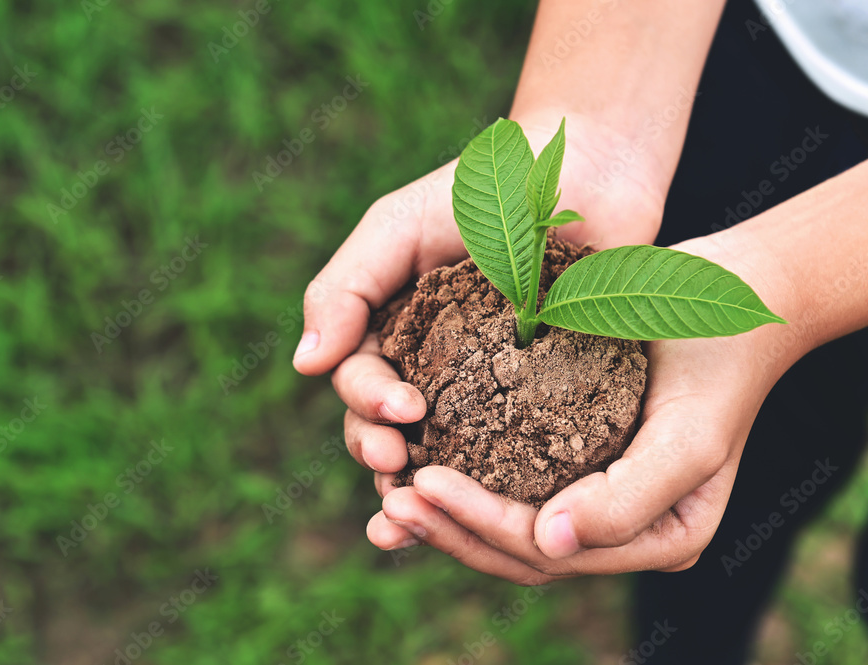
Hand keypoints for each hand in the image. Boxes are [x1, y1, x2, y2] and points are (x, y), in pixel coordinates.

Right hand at [296, 113, 671, 534]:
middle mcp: (429, 366)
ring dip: (424, 489)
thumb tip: (305, 366)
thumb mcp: (398, 227)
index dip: (366, 406)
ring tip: (425, 512)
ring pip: (440, 455)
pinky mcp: (539, 403)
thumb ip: (343, 288)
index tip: (402, 410)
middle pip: (387, 431)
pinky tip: (494, 512)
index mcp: (390, 330)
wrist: (584, 177)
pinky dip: (493, 486)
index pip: (359, 381)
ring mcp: (484, 389)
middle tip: (401, 467)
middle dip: (384, 456)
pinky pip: (510, 453)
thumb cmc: (483, 194)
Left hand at [365, 235, 795, 581]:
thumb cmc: (714, 362)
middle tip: (389, 500)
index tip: (420, 484)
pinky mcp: (571, 459)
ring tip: (388, 488)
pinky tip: (412, 460)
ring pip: (504, 525)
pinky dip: (461, 477)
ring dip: (445, 515)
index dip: (479, 525)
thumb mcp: (689, 435)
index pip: (546, 550)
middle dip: (449, 530)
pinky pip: (507, 480)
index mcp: (656, 538)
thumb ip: (629, 501)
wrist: (729, 304)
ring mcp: (593, 496)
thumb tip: (551, 545)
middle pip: (517, 552)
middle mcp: (619, 529)